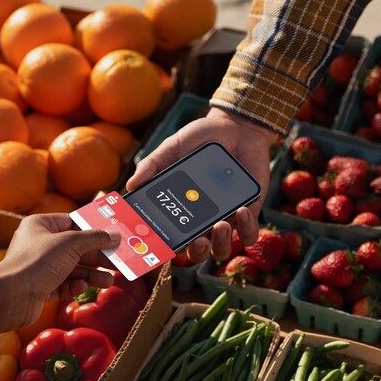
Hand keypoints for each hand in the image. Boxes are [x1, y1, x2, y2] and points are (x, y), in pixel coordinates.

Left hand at [0, 213, 119, 321]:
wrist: (11, 296)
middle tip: (117, 262)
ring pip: (72, 268)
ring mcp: (40, 267)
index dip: (94, 229)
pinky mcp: (41, 287)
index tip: (113, 236)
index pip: (73, 222)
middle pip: (76, 248)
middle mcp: (39, 244)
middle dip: (97, 256)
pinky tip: (81, 288)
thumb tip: (115, 235)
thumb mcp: (71, 243)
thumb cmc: (37, 262)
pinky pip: (64, 284)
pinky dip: (74, 286)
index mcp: (41, 225)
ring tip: (108, 281)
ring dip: (91, 275)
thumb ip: (95, 238)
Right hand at [126, 107, 273, 261]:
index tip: (161, 243)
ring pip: (222, 249)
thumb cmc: (199, 140)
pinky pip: (249, 233)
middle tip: (198, 240)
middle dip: (196, 252)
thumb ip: (152, 165)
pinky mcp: (249, 213)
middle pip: (196, 252)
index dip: (164, 247)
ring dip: (221, 243)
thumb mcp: (172, 148)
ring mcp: (226, 219)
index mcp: (180, 210)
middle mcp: (201, 221)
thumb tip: (131, 185)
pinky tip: (241, 210)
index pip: (169, 237)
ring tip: (220, 225)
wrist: (235, 128)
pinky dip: (247, 228)